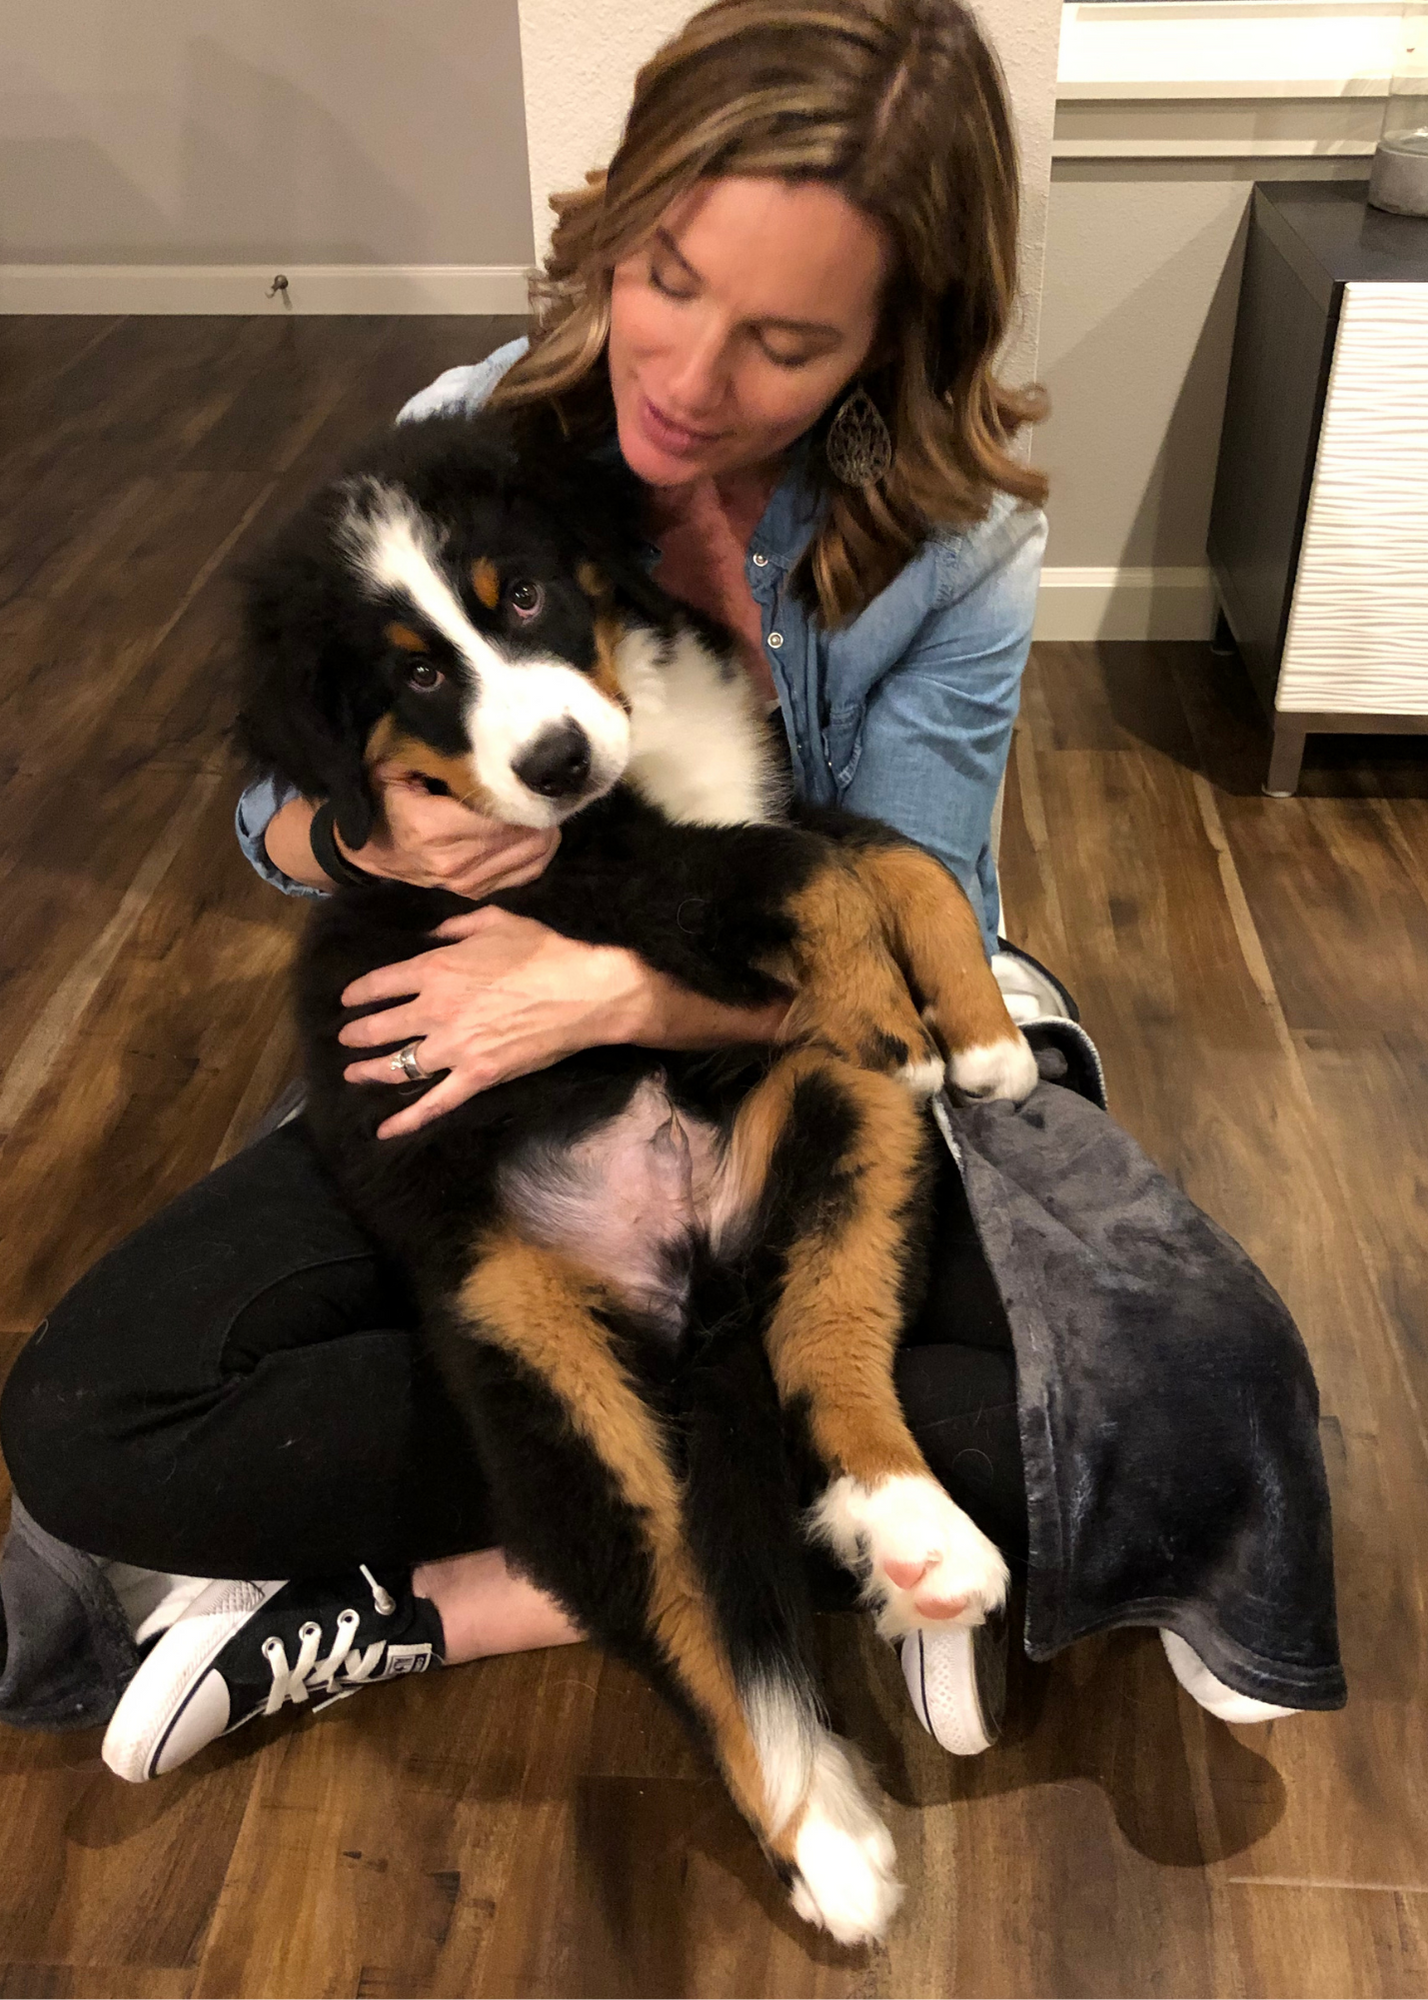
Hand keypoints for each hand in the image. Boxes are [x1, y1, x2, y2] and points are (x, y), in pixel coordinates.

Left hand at [338, 908, 652, 1138]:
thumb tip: (431, 934)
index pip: (380, 983)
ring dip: (370, 1071)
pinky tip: (384, 1131)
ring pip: (399, 1065)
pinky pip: (435, 1103)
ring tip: (354, 1073)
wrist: (583, 992)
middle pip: (381, 1026)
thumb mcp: (496, 921)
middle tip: (345, 1038)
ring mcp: (454, 1047)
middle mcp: (435, 1010)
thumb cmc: (544, 952)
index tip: (348, 999)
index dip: (359, 993)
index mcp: (436, 970)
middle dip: (357, 1033)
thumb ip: (455, 925)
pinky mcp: (476, 1075)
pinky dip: (408, 1119)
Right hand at [340, 762, 558, 898]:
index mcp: (432, 828)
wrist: (371, 848)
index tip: (531, 774)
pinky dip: (538, 850)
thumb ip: (425, 752)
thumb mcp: (392, 766)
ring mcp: (467, 883)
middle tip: (541, 787)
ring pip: (533, 855)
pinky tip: (531, 828)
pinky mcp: (478, 891)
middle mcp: (453, 862)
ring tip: (536, 805)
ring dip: (543, 829)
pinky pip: (528, 872)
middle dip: (539, 810)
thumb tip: (469, 741)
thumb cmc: (385, 800)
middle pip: (524, 837)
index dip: (522, 795)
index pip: (500, 815)